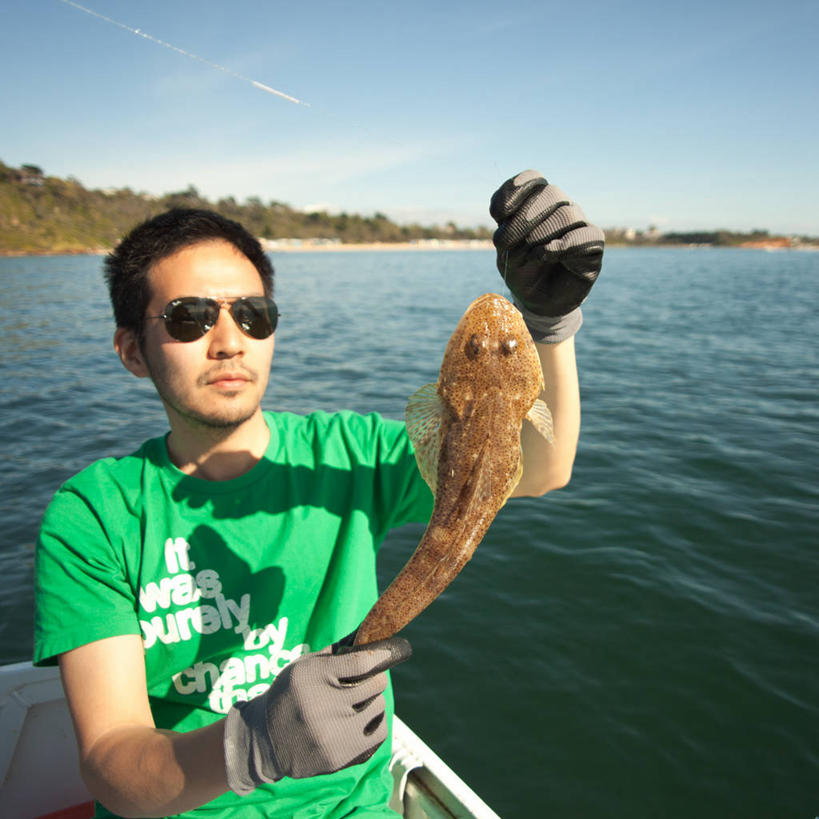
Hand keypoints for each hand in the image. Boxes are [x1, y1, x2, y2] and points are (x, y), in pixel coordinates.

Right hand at [224, 637, 410, 793]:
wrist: (265, 740)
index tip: (390, 652)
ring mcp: (331, 734)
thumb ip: (335, 652)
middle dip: (375, 678)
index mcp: (312, 677)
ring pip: (378, 707)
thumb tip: (367, 633)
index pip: (360, 662)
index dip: (381, 655)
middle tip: (368, 678)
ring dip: (373, 701)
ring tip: (359, 702)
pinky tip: (364, 719)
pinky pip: (379, 733)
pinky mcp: (339, 757)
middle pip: (375, 684)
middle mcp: (322, 706)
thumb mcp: (303, 666)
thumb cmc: (289, 695)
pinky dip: (376, 723)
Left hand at [490, 170, 603, 341]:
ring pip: (566, 215)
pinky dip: (562, 245)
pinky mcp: (593, 245)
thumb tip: (530, 229)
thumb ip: (512, 234)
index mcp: (538, 203)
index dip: (515, 190)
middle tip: (503, 243)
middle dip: (522, 219)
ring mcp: (579, 225)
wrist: (539, 303)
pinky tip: (544, 255)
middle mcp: (561, 209)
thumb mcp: (507, 253)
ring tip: (527, 256)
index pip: (534, 179)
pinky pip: (585, 235)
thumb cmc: (523, 273)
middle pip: (550, 194)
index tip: (497, 215)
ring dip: (539, 235)